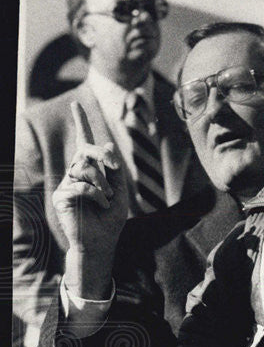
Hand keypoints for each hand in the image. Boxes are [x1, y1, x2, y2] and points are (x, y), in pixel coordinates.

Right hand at [53, 103, 128, 295]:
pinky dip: (96, 196)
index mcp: (92, 171)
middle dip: (102, 155)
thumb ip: (115, 170)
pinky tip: (99, 206)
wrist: (101, 242)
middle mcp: (77, 173)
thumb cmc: (111, 219)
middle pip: (86, 151)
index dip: (81, 124)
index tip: (75, 104)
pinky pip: (80, 186)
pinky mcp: (61, 196)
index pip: (85, 144)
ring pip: (85, 169)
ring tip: (106, 200)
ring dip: (103, 185)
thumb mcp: (120, 192)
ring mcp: (67, 183)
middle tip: (114, 167)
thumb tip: (109, 144)